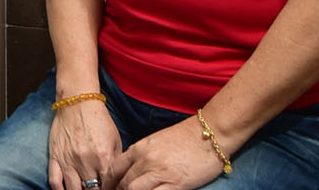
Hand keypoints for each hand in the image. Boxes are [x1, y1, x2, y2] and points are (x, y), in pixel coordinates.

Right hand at [47, 99, 121, 189]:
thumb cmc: (98, 120)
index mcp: (104, 158)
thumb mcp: (115, 140)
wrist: (77, 102)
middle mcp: (86, 162)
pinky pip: (54, 181)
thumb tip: (119, 180)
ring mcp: (68, 160)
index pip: (110, 187)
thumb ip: (117, 163)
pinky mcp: (55, 157)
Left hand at [107, 118, 224, 189]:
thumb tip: (132, 169)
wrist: (209, 134)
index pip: (115, 168)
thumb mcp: (155, 141)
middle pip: (123, 183)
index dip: (109, 182)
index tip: (109, 189)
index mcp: (139, 149)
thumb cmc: (185, 137)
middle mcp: (146, 160)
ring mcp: (160, 172)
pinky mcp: (176, 184)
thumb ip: (142, 155)